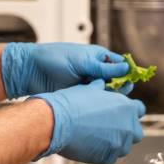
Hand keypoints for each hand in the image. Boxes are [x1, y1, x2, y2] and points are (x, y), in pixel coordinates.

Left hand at [1, 42, 129, 97]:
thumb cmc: (54, 59)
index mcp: (98, 57)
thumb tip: (126, 69)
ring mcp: (89, 83)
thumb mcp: (82, 61)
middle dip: (122, 86)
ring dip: (111, 96)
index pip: (121, 64)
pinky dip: (100, 103)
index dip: (128, 72)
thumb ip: (104, 67)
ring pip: (108, 92)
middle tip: (120, 92)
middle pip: (117, 80)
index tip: (131, 80)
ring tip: (110, 100)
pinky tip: (102, 107)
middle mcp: (96, 70)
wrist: (31, 71)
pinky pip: (96, 100)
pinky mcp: (82, 95)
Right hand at [36, 80, 144, 163]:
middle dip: (126, 130)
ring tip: (96, 138)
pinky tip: (89, 147)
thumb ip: (102, 90)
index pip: (139, 110)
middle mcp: (128, 127)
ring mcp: (120, 144)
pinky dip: (102, 154)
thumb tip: (102, 84)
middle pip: (136, 132)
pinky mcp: (109, 158)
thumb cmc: (72, 102)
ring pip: (124, 147)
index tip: (120, 113)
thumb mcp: (90, 89)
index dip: (130, 112)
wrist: (57, 122)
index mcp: (127, 107)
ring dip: (115, 143)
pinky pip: (110, 158)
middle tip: (109, 128)